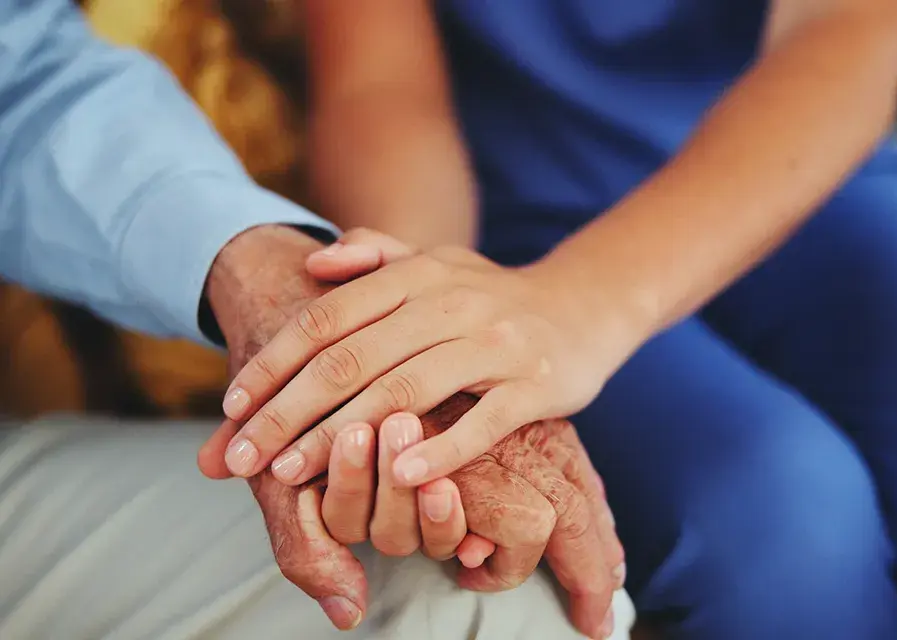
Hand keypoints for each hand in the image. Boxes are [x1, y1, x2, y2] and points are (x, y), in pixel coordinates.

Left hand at [199, 226, 622, 636]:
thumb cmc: (489, 295)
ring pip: (404, 392)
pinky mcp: (535, 386)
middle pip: (352, 360)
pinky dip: (440, 450)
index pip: (327, 319)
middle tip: (243, 458)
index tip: (231, 410)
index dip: (273, 364)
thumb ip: (373, 253)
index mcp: (417, 275)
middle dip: (288, 412)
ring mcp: (495, 346)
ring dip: (341, 437)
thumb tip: (313, 266)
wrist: (583, 306)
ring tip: (292, 474)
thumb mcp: (434, 261)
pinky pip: (481, 423)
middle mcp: (451, 304)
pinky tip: (399, 478)